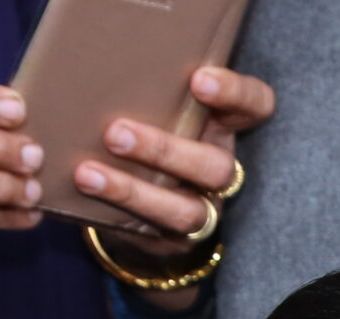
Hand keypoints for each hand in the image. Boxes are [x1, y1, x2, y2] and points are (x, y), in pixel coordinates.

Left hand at [77, 67, 275, 264]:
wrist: (142, 198)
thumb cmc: (146, 132)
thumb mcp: (157, 107)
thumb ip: (149, 89)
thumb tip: (94, 59)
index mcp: (223, 126)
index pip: (254, 106)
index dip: (235, 95)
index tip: (199, 80)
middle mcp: (221, 168)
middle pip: (215, 166)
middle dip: (166, 150)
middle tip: (116, 132)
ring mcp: (203, 206)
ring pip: (187, 209)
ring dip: (135, 191)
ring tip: (88, 173)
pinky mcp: (177, 238)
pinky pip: (155, 231)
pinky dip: (118, 210)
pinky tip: (85, 192)